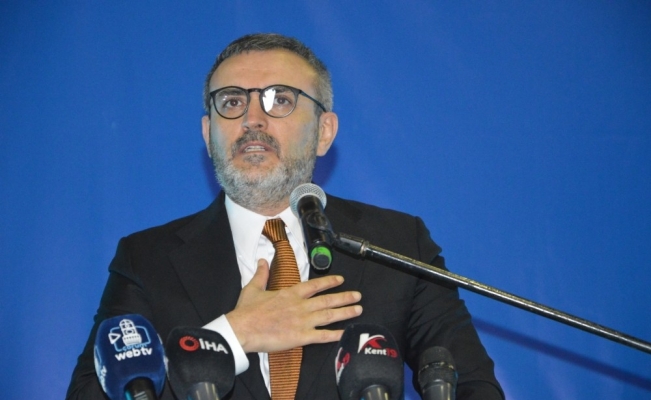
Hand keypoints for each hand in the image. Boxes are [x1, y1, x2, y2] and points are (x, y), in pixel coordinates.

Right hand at [226, 259, 362, 352]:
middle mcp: (300, 305)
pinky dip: (335, 335)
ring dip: (345, 312)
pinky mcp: (301, 336)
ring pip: (329, 315)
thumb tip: (262, 260)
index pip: (314, 285)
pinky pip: (322, 336)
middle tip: (358, 296)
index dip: (330, 282)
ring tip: (358, 310)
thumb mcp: (253, 288)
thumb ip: (261, 274)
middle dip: (344, 297)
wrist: (243, 329)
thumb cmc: (247, 311)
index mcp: (290, 293)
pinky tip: (345, 333)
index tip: (341, 280)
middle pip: (327, 300)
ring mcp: (302, 321)